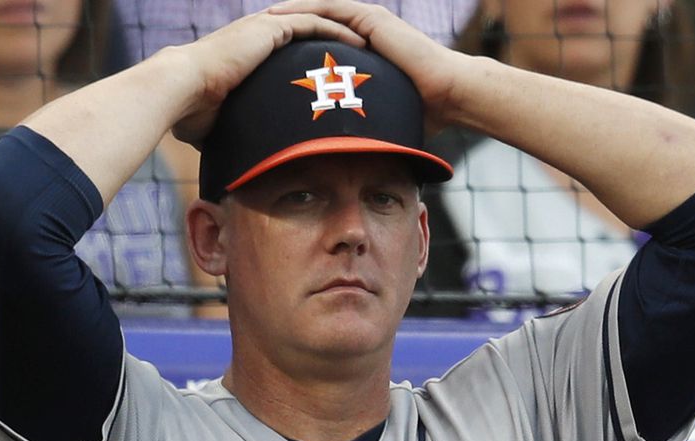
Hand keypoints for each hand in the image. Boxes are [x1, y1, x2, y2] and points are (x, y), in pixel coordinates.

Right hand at [170, 10, 367, 145]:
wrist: (180, 89)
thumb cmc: (189, 112)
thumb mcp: (216, 124)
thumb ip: (231, 133)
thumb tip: (233, 167)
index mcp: (246, 52)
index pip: (286, 49)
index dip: (311, 58)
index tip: (332, 74)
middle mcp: (257, 34)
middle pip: (305, 32)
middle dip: (332, 42)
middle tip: (358, 59)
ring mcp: (264, 28)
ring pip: (314, 23)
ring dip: (341, 34)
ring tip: (367, 48)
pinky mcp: (270, 28)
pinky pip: (313, 24)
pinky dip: (336, 32)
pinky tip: (357, 43)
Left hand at [265, 0, 471, 126]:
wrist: (447, 94)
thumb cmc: (420, 112)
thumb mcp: (375, 121)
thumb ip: (357, 134)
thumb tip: (341, 169)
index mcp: (357, 53)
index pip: (314, 46)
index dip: (286, 50)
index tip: (258, 60)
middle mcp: (358, 34)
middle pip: (310, 26)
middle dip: (279, 30)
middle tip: (247, 37)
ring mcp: (364, 23)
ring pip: (316, 12)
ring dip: (287, 15)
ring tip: (257, 21)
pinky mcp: (370, 19)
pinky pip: (332, 9)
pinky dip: (306, 10)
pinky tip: (282, 15)